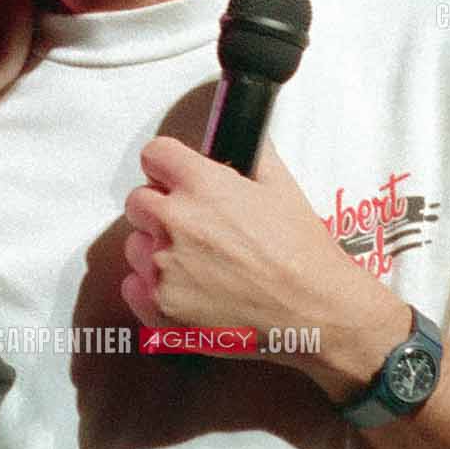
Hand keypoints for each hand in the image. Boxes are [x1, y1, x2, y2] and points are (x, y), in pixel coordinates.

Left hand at [118, 136, 402, 383]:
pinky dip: (151, 288)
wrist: (316, 313)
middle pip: (138, 201)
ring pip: (135, 246)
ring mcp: (164, 267)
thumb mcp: (283, 188)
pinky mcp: (161, 307)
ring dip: (156, 250)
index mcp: (201, 185)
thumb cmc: (303, 254)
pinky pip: (132, 286)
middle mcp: (175, 222)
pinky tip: (185, 289)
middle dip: (160, 207)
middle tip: (193, 225)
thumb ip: (253, 155)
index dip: (166, 166)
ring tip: (197, 263)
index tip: (173, 176)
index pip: (154, 155)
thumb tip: (242, 135)